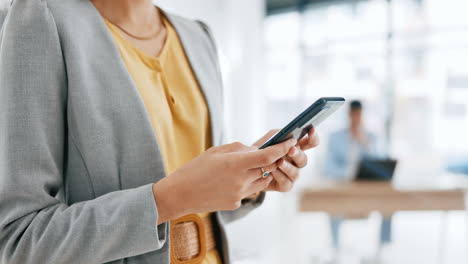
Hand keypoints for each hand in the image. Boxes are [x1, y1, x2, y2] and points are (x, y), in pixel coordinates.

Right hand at [152, 138, 296, 223]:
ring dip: (261, 171)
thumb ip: (239, 149)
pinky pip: (249, 190)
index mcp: (235, 164)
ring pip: (261, 180)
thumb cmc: (194, 169)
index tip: (290, 141)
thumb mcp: (215, 151)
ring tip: (247, 165)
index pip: (267, 155)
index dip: (281, 148)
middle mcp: (240, 180)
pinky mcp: (236, 203)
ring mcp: (239, 194)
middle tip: (273, 150)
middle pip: (268, 168)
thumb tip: (256, 149)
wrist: (179, 195)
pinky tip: (229, 180)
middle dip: (273, 159)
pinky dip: (246, 183)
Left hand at [253, 128, 318, 191]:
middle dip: (297, 154)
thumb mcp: (268, 139)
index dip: (313, 137)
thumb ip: (278, 135)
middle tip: (291, 149)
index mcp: (295, 148)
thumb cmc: (259, 151)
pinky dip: (280, 177)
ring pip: (296, 173)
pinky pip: (287, 183)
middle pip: (304, 159)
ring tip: (279, 162)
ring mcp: (291, 175)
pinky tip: (272, 172)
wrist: (246, 168)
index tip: (312, 130)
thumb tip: (288, 135)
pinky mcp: (284, 185)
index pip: (310, 143)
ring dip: (287, 167)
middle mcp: (296, 162)